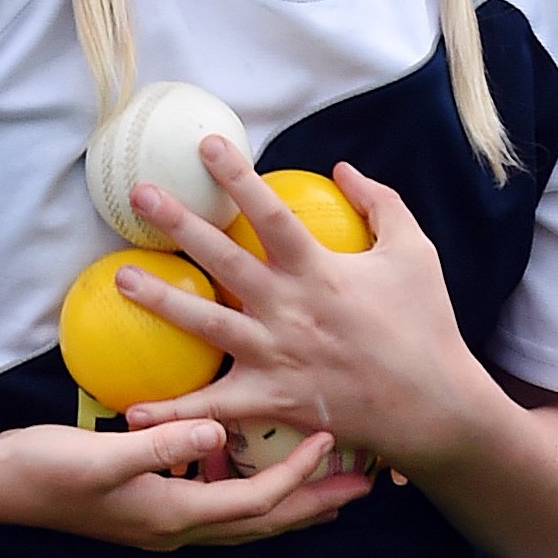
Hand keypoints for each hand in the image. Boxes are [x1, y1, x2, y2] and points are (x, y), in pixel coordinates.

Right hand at [0, 419, 371, 549]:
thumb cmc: (47, 467)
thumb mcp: (103, 454)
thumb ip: (160, 445)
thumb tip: (215, 433)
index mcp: (172, 516)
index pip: (255, 500)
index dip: (297, 475)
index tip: (331, 439)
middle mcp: (175, 527)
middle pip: (261, 522)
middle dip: (313, 504)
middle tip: (364, 488)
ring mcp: (162, 522)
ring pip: (242, 517)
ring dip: (287, 501)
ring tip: (324, 481)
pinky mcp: (149, 506)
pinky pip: (216, 502)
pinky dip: (247, 489)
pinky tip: (247, 463)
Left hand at [118, 141, 478, 470]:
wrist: (436, 408)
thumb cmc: (426, 326)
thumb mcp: (414, 253)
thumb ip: (381, 203)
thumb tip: (342, 167)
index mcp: (320, 270)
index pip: (271, 212)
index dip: (237, 176)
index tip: (205, 144)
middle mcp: (290, 309)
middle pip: (224, 260)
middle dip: (179, 224)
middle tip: (139, 194)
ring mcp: (276, 356)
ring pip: (207, 325)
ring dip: (161, 301)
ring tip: (121, 277)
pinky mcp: (272, 400)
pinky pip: (215, 407)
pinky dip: (175, 412)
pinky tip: (134, 409)